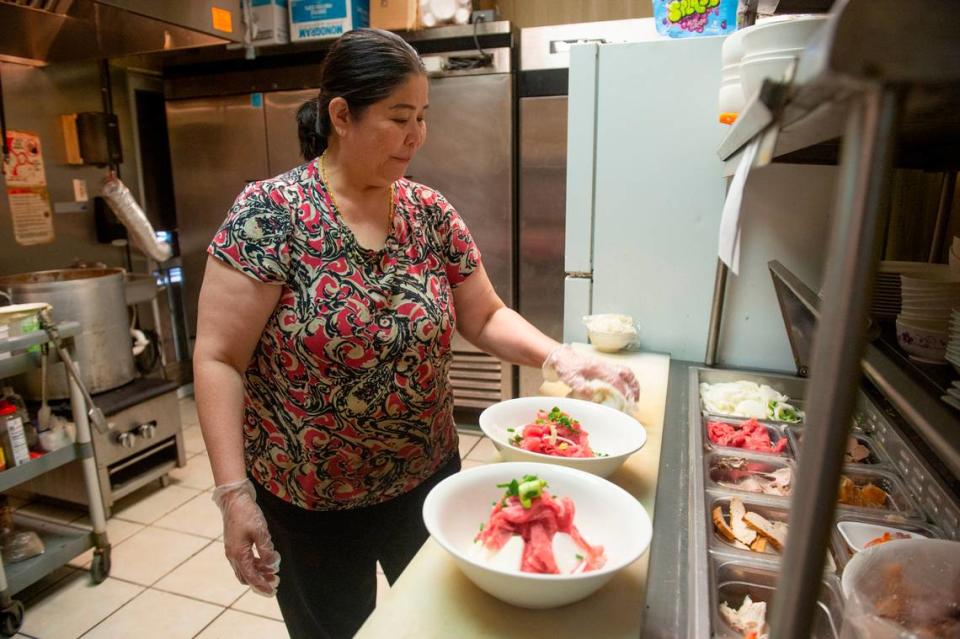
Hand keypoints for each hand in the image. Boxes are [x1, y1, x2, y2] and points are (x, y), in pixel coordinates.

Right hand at [213, 479, 280, 595]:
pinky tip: (264, 561)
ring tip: (272, 573)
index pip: (251, 577)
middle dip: (260, 581)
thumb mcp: (260, 532)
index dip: (262, 585)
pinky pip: (244, 560)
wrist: (234, 498)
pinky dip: (254, 564)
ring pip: (244, 569)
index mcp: (238, 554)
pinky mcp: (234, 543)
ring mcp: (232, 549)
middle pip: (246, 576)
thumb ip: (266, 550)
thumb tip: (272, 566)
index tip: (272, 591)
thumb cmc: (247, 513)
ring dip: (258, 573)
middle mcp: (233, 555)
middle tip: (275, 583)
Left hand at [542, 344, 640, 406]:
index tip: (626, 402)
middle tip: (635, 401)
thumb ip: (580, 386)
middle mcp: (605, 365)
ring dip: (632, 383)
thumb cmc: (565, 367)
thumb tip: (592, 394)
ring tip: (634, 397)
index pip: (615, 380)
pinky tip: (625, 390)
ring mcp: (606, 365)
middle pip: (626, 373)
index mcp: (598, 368)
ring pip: (625, 372)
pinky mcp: (604, 367)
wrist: (561, 356)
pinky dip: (626, 381)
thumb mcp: (570, 377)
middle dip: (633, 387)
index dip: (622, 391)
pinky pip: (620, 372)